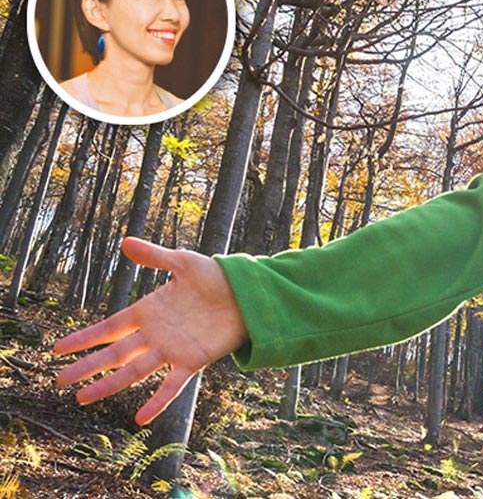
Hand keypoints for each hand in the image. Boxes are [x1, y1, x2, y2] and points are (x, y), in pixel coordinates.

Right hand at [54, 237, 246, 425]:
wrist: (248, 293)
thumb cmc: (216, 277)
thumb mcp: (183, 263)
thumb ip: (154, 257)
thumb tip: (124, 242)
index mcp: (148, 311)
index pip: (108, 328)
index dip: (84, 338)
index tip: (58, 349)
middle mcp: (155, 334)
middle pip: (114, 353)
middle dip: (87, 366)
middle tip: (59, 380)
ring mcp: (172, 350)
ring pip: (133, 371)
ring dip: (109, 384)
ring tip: (82, 398)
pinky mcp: (193, 361)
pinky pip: (171, 385)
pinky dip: (157, 401)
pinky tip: (140, 418)